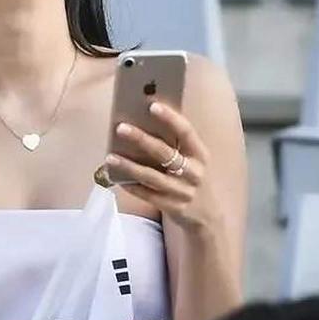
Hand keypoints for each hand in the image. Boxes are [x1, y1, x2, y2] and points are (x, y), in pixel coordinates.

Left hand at [104, 101, 222, 233]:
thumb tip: (141, 121)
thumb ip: (174, 144)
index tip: (152, 105)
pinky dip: (132, 186)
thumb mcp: (191, 159)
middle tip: (120, 127)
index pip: (186, 132)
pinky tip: (117, 178)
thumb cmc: (190, 176)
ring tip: (110, 156)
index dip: (171, 118)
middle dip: (142, 139)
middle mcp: (195, 172)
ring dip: (129, 166)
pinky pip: (149, 196)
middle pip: (165, 154)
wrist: (208, 214)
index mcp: (200, 154)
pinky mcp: (175, 208)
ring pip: (153, 177)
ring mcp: (185, 192)